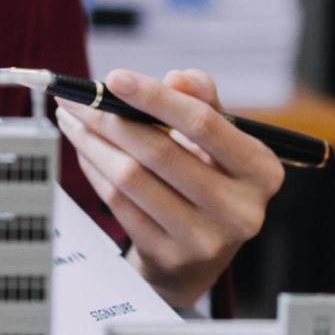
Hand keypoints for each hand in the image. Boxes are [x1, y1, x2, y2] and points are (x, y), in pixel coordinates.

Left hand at [55, 68, 283, 307]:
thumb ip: (205, 102)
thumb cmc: (213, 180)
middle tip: (77, 97)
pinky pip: (118, 204)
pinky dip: (95, 171)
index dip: (156, 98)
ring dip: (93, 143)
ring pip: (132, 178)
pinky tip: (84, 151)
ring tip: (73, 119)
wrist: (202, 255)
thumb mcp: (222, 139)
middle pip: (160, 152)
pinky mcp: (168, 257)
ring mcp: (203, 239)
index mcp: (261, 172)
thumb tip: (177, 78)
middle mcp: (240, 210)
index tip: (115, 77)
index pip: (203, 124)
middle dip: (110, 118)